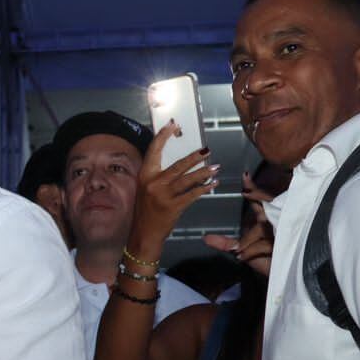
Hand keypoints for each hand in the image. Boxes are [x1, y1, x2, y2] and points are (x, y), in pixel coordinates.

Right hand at [128, 121, 217, 252]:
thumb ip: (157, 176)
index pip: (154, 150)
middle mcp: (153, 183)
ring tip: (215, 167)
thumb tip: (177, 162)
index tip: (173, 125)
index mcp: (144, 175)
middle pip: (178, 165)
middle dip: (195, 157)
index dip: (163, 136)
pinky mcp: (173, 207)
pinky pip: (193, 194)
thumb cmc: (146, 211)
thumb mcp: (146, 189)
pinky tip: (213, 185)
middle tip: (207, 150)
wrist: (144, 234)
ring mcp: (163, 195)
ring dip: (204, 173)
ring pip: (188, 179)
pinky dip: (204, 189)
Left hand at [203, 171, 275, 275]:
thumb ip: (226, 244)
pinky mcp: (286, 245)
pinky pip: (265, 244)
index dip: (253, 188)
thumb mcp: (242, 251)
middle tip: (247, 192)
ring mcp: (284, 233)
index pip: (261, 200)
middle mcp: (278, 223)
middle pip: (267, 206)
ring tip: (237, 251)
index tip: (244, 175)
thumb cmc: (265, 261)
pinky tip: (241, 256)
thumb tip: (206, 238)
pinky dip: (251, 250)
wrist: (280, 278)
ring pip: (264, 227)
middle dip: (259, 197)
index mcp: (268, 220)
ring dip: (248, 240)